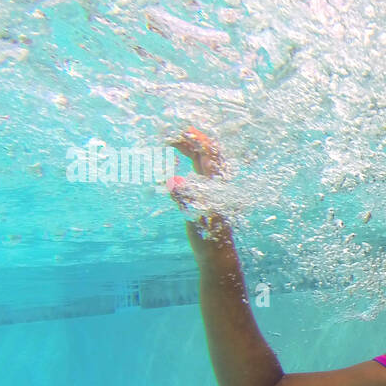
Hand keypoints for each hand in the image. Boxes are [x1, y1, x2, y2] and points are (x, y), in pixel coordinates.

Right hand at [166, 127, 229, 245]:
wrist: (217, 254)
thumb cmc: (207, 238)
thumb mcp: (194, 219)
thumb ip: (184, 198)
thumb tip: (172, 181)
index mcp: (216, 184)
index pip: (209, 152)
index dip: (195, 139)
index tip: (177, 131)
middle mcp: (217, 182)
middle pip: (207, 152)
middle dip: (190, 139)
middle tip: (167, 134)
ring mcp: (214, 187)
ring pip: (203, 160)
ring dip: (189, 148)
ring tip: (169, 141)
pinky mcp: (209, 194)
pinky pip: (200, 169)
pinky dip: (189, 159)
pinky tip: (176, 158)